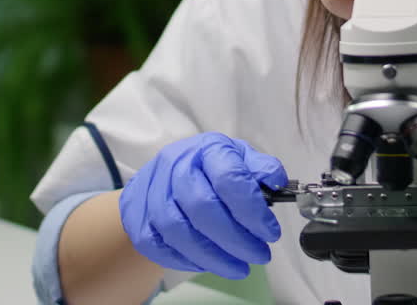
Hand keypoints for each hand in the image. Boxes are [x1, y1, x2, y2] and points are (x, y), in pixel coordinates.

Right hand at [118, 132, 286, 278]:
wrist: (160, 177)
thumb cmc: (206, 169)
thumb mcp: (237, 157)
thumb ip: (259, 168)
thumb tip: (277, 180)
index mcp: (206, 149)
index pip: (229, 178)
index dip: (252, 210)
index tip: (270, 232)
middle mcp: (175, 166)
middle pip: (202, 207)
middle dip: (236, 239)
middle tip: (259, 255)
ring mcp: (152, 192)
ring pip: (179, 231)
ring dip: (214, 256)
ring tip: (240, 267)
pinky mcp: (138, 218)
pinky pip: (162, 246)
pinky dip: (189, 260)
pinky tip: (210, 263)